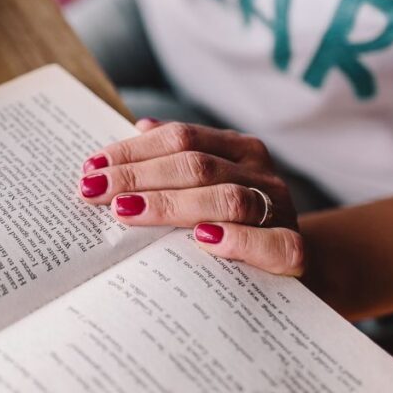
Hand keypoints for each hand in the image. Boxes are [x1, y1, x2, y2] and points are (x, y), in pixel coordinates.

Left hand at [79, 120, 304, 275]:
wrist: (301, 264)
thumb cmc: (237, 223)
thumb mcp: (206, 187)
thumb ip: (175, 162)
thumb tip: (136, 128)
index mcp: (237, 148)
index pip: (179, 138)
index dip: (132, 151)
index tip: (91, 168)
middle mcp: (260, 171)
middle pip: (195, 165)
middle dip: (138, 177)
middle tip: (94, 191)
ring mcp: (280, 208)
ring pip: (227, 198)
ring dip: (172, 205)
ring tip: (128, 212)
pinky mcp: (295, 249)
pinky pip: (272, 243)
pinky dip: (237, 240)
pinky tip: (202, 240)